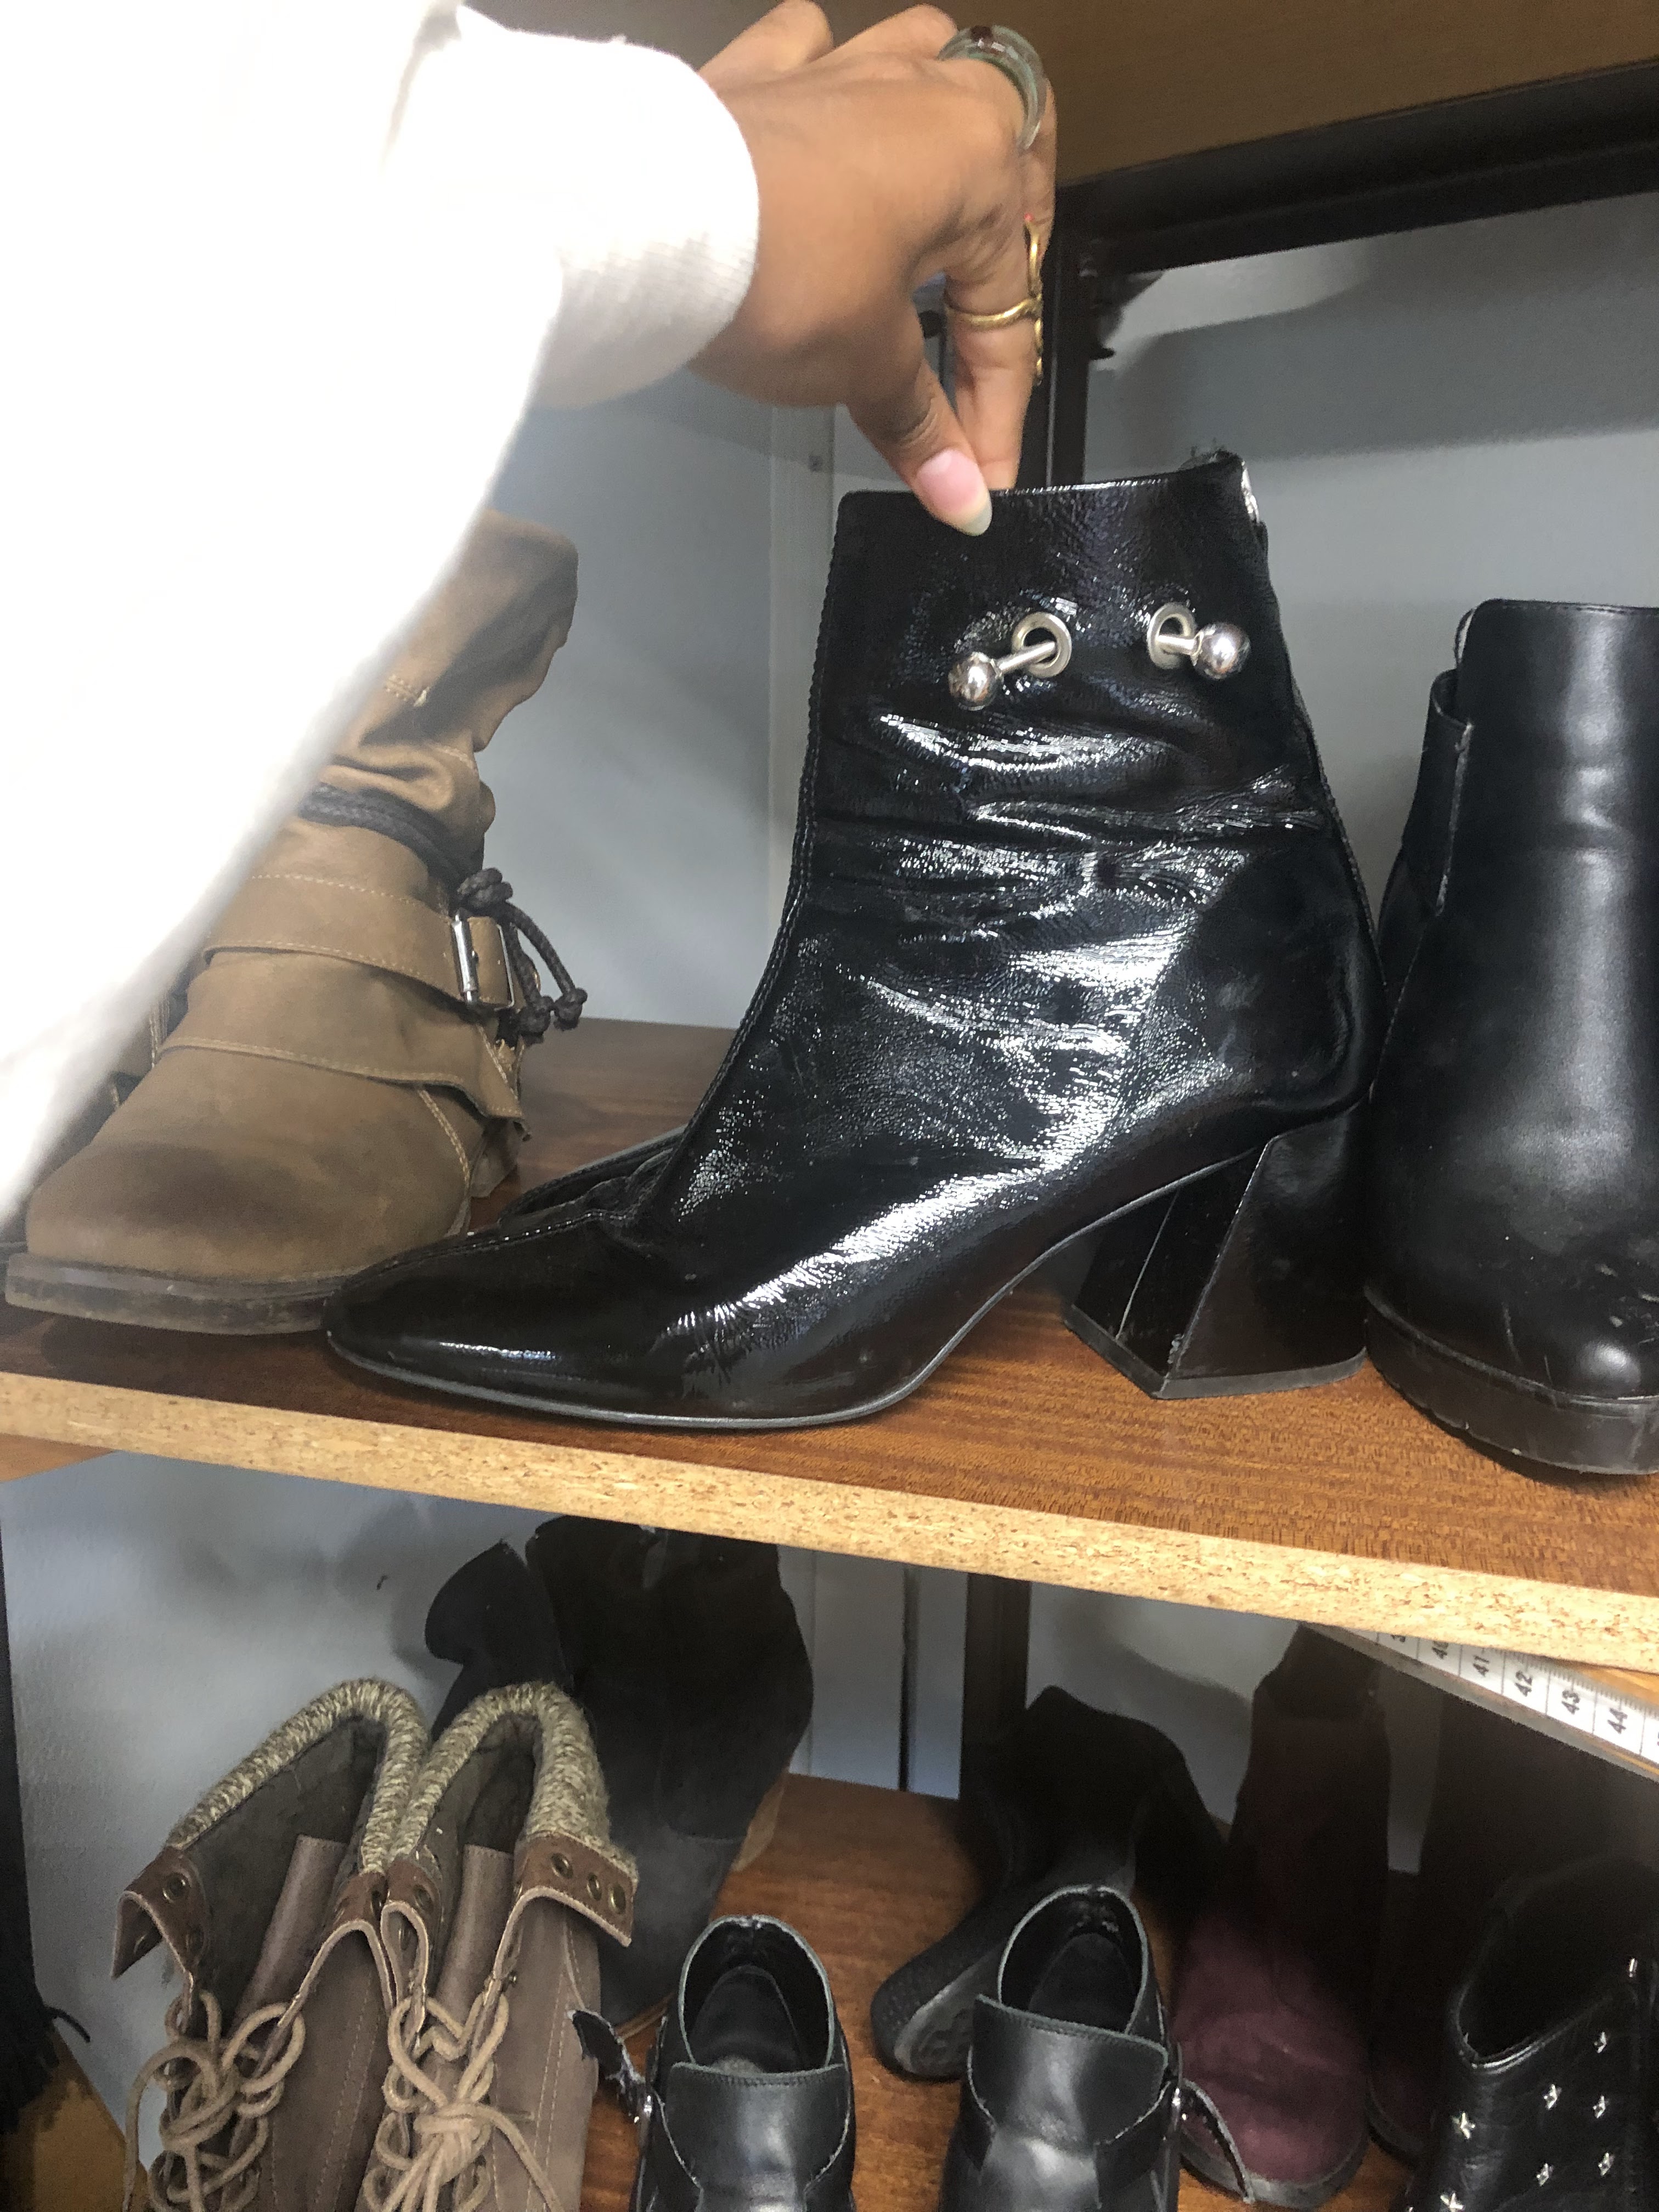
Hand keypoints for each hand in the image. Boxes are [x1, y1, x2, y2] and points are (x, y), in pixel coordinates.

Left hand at [696, 3, 1055, 533]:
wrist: (650, 223)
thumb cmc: (780, 275)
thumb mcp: (866, 367)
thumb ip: (922, 425)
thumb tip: (961, 495)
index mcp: (976, 160)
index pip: (1002, 310)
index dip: (995, 410)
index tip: (978, 476)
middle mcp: (922, 94)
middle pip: (1001, 151)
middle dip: (1010, 233)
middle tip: (990, 320)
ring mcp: (839, 70)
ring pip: (925, 57)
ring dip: (943, 113)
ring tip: (940, 178)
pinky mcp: (760, 73)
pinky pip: (810, 44)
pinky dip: (824, 66)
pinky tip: (826, 106)